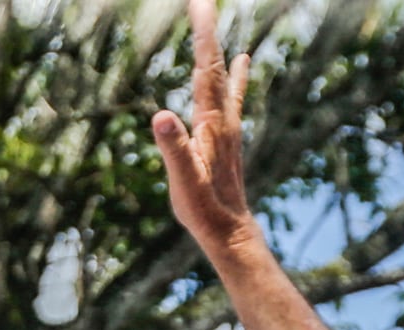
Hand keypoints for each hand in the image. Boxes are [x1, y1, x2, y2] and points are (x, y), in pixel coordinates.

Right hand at [152, 0, 258, 265]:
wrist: (231, 232)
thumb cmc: (203, 209)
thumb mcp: (182, 180)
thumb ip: (173, 148)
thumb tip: (161, 115)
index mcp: (210, 122)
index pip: (205, 68)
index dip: (203, 35)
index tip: (200, 4)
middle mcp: (223, 118)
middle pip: (214, 66)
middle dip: (208, 32)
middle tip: (202, 1)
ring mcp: (227, 127)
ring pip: (224, 78)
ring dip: (220, 51)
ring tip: (220, 28)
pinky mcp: (227, 137)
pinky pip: (231, 95)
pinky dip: (234, 74)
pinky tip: (242, 64)